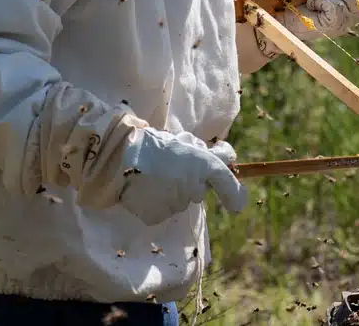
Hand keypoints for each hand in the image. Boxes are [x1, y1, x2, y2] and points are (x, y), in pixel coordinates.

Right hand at [115, 127, 246, 225]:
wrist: (121, 156)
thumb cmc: (155, 145)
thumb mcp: (187, 142)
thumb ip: (212, 153)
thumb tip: (230, 158)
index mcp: (204, 165)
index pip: (226, 182)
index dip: (234, 195)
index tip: (237, 205)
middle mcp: (194, 187)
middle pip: (198, 190)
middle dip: (190, 181)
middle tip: (171, 167)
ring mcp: (176, 203)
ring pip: (180, 201)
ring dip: (172, 191)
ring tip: (154, 175)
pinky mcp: (158, 215)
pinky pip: (163, 210)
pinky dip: (156, 202)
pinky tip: (145, 188)